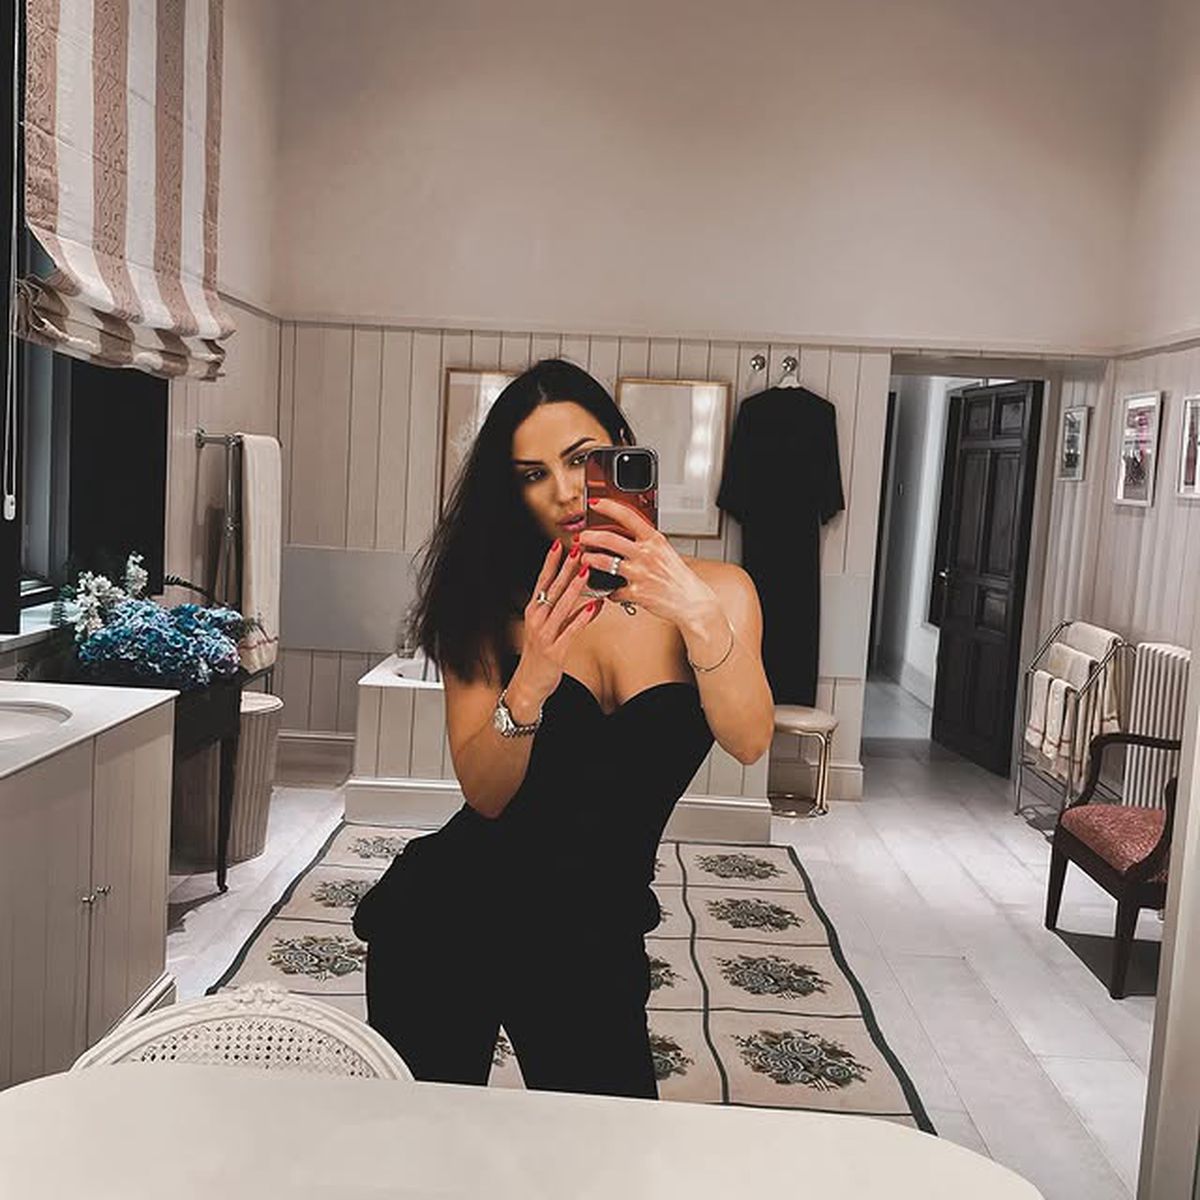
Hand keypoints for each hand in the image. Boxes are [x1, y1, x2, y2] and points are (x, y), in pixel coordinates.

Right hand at [515, 540, 599, 702]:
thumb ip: (563, 613)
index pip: (542, 581)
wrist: (528, 685)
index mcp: (534, 611)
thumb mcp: (546, 630)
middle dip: (565, 568)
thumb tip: (583, 597)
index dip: (551, 562)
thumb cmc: (538, 657)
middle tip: (577, 548)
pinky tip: (594, 607)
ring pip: (561, 606)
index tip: (559, 544)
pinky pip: (571, 631)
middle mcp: (537, 619)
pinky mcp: (555, 651)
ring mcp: (544, 634)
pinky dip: (582, 618)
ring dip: (574, 587)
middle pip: (552, 588)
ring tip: (586, 570)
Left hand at [577, 498, 718, 627]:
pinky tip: (607, 589)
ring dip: (589, 560)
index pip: (628, 516)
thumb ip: (645, 541)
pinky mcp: (637, 593)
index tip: (595, 503)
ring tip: (585, 559)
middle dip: (589, 536)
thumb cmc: (678, 577)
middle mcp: (647, 554)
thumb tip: (624, 532)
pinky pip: (613, 590)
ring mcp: (640, 574)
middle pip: (609, 539)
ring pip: (604, 562)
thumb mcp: (665, 550)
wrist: (692, 601)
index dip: (608, 507)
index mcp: (654, 540)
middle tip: (582, 537)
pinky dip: (608, 591)